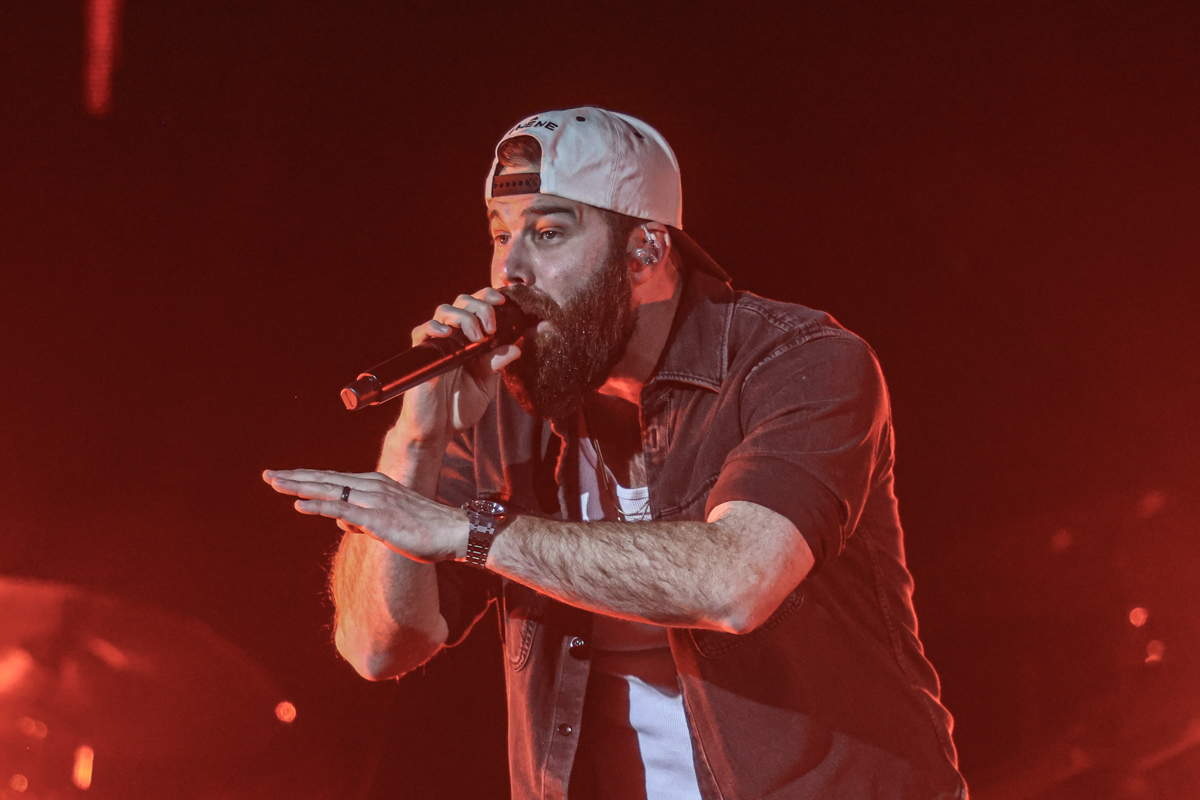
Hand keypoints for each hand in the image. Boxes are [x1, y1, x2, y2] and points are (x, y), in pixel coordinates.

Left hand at [263, 469, 467, 562]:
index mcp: (375, 485)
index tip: (284, 476)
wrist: (454, 533)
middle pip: (326, 479)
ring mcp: (375, 501)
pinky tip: (299, 505)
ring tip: (275, 484)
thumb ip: (363, 518)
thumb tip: (340, 520)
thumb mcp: (388, 522)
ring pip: (329, 490)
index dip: (307, 477)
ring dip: (300, 487)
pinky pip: (342, 510)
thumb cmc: (425, 529)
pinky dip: (318, 506)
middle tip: (268, 475)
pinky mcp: (378, 518)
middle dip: (295, 477)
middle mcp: (372, 487)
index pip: (333, 479)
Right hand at [397, 287, 523, 444]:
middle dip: (481, 306)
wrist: (437, 431)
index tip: (504, 302)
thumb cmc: (458, 408)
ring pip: (444, 310)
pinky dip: (435, 327)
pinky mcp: (421, 356)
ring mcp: (436, 344)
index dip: (489, 298)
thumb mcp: (485, 386)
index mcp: (470, 341)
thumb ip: (496, 365)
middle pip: (462, 302)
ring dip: (464, 316)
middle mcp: (453, 338)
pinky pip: (422, 331)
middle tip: (491, 327)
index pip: (478, 307)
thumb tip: (516, 347)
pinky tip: (447, 333)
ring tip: (477, 337)